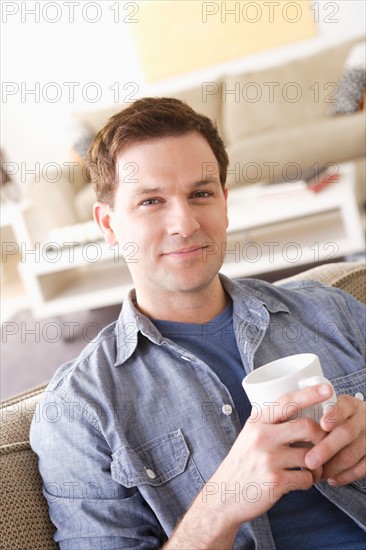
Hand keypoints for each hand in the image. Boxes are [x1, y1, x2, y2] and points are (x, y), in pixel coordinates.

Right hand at [206, 384, 329, 526]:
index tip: (326, 388)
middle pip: (307, 427)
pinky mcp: (275, 481)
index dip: (309, 394)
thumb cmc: (242, 462)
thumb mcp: (249, 434)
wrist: (224, 495)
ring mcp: (269, 459)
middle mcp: (262, 437)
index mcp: (257, 422)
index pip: (287, 401)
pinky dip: (308, 481)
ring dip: (317, 464)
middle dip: (322, 436)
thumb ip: (269, 422)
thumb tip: (299, 408)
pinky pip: (306, 478)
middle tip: (323, 444)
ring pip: (311, 456)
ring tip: (312, 467)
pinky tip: (299, 480)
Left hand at [305, 394, 365, 485]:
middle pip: (347, 433)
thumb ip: (317, 412)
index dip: (334, 415)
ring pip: (352, 454)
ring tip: (315, 473)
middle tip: (309, 461)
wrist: (364, 428)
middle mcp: (362, 420)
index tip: (323, 424)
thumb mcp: (332, 409)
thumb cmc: (338, 420)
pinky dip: (345, 476)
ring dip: (332, 467)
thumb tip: (290, 425)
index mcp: (349, 405)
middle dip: (327, 448)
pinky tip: (330, 479)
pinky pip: (362, 469)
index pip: (343, 406)